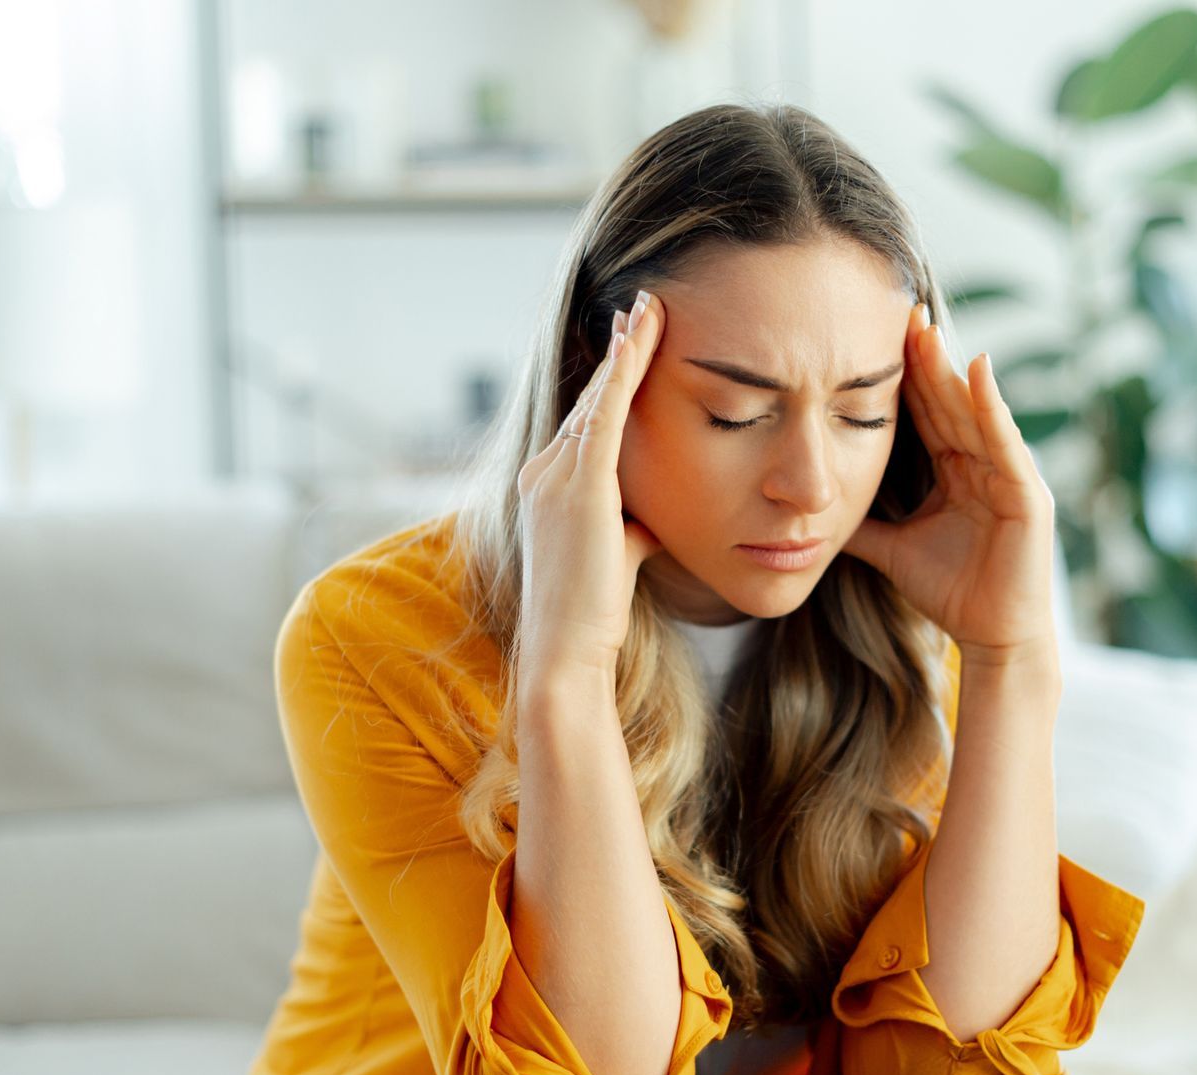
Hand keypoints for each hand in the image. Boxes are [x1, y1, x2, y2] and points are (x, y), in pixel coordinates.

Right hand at [516, 290, 668, 680]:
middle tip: (644, 304)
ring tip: (650, 307)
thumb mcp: (614, 555)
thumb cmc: (593, 613)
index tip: (631, 342)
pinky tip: (642, 338)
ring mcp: (555, 477)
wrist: (566, 648)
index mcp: (546, 486)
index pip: (586, 421)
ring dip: (627, 348)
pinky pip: (606, 415)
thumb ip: (628, 527)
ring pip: (598, 398)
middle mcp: (543, 472)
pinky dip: (625, 372)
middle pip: (589, 399)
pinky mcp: (579, 486)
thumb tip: (654, 522)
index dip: (611, 381)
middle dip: (619, 351)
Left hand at [840, 302, 1059, 668]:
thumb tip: (813, 512)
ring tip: (927, 328)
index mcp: (957, 471)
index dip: (904, 377)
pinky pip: (1005, 440)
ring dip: (951, 369)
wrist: (993, 638)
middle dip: (925, 358)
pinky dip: (991, 404)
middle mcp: (985, 464)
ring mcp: (1009, 474)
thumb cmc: (954, 592)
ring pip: (974, 411)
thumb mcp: (892, 549)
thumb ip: (861, 526)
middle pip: (949, 402)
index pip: (927, 414)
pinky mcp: (1028, 492)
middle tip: (900, 310)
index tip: (877, 336)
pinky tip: (976, 368)